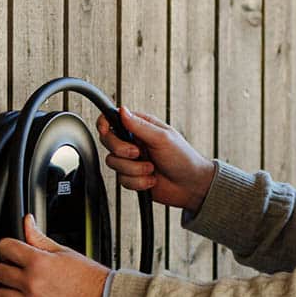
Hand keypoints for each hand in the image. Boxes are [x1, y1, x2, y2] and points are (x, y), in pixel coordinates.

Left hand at [0, 215, 109, 296]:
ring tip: (16, 290)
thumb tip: (27, 222)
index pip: (5, 247)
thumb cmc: (89, 278)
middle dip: (4, 268)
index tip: (11, 252)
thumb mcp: (64, 252)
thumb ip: (39, 238)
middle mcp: (33, 283)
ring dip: (6, 292)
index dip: (7, 248)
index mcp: (39, 262)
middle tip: (14, 271)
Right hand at [97, 105, 214, 212]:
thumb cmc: (183, 158)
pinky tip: (151, 180)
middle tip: (137, 153)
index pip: (113, 119)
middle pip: (108, 142)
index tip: (106, 131)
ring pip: (114, 163)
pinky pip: (122, 180)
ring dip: (134, 169)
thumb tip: (122, 110)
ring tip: (151, 169)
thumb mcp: (162, 138)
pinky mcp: (132, 177)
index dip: (104, 124)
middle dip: (122, 150)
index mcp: (140, 127)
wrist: (191, 186)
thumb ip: (140, 126)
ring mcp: (131, 160)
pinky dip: (138, 182)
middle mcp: (133, 142)